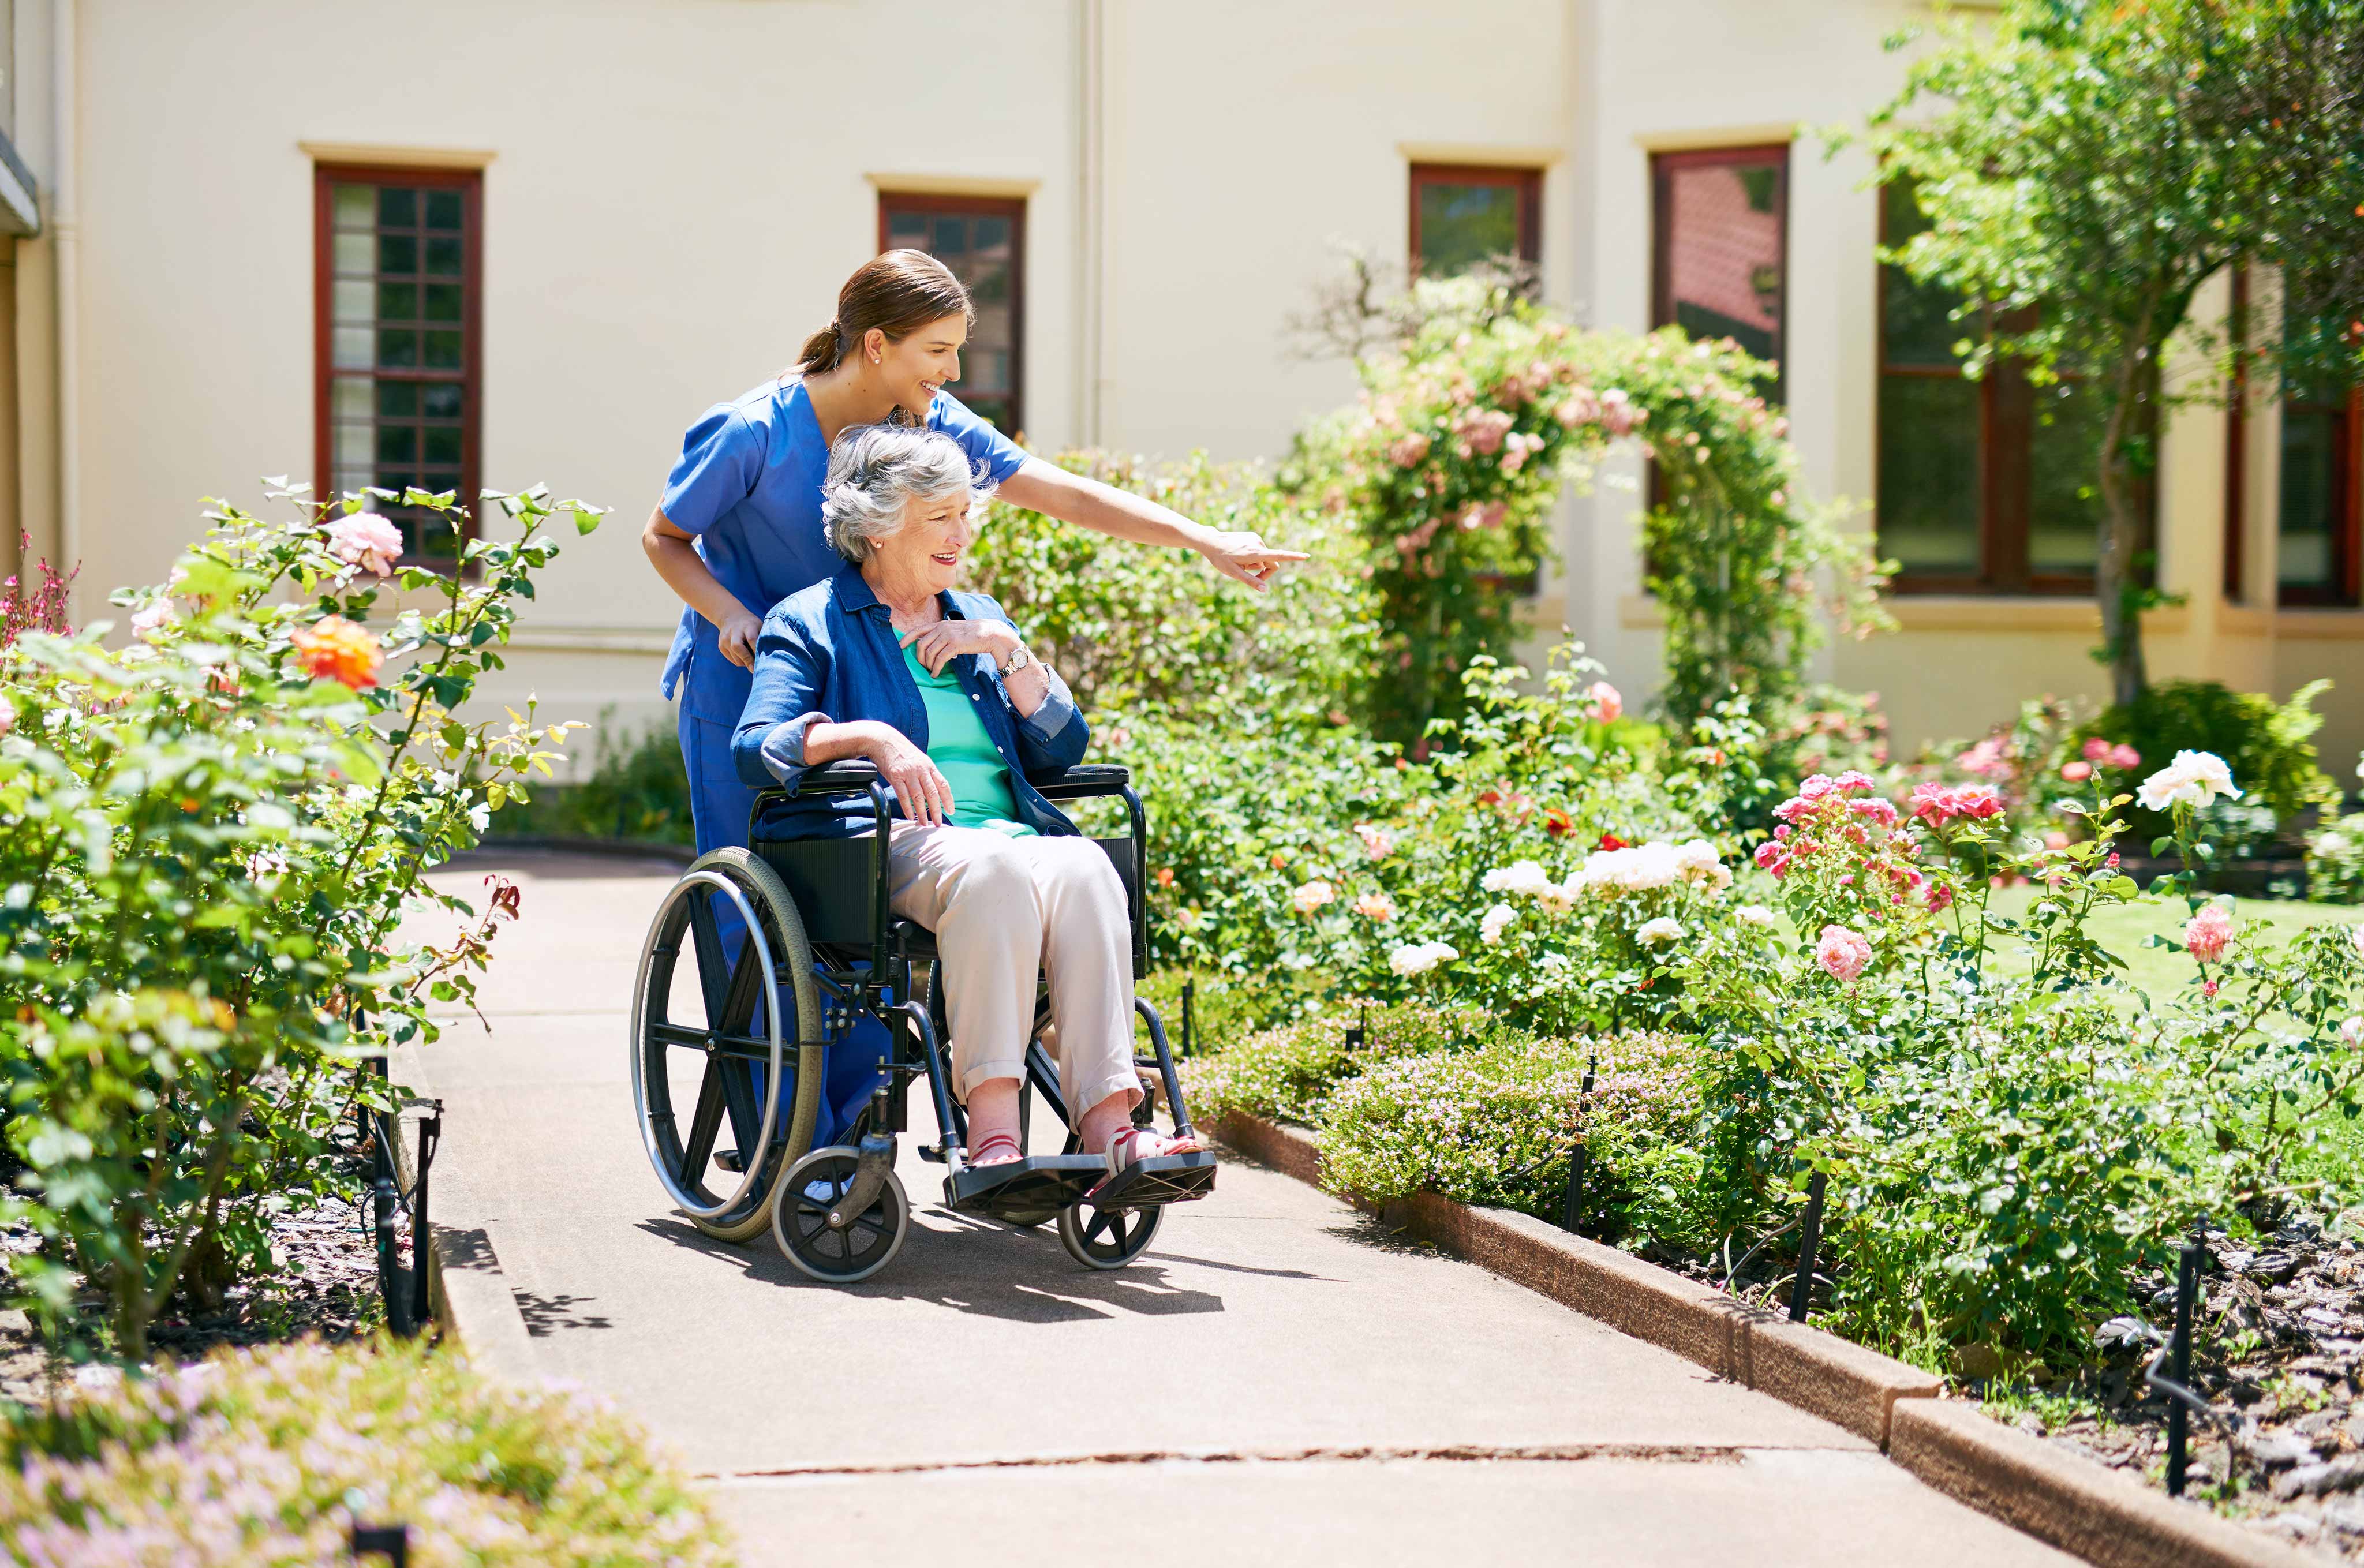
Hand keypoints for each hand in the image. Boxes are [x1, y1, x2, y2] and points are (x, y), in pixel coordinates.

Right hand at [717, 607, 762, 669]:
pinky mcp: (721, 646)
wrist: (730, 617)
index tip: (763, 661)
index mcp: (747, 625)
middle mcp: (734, 631)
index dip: (757, 650)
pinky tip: (745, 656)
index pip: (751, 638)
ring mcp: (725, 638)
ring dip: (745, 662)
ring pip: (735, 657)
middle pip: (737, 647)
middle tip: (756, 670)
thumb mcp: (759, 626)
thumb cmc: (751, 624)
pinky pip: (732, 659)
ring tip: (753, 660)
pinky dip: (740, 661)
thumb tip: (771, 657)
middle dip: (747, 660)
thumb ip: (763, 638)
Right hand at [855, 722, 954, 826]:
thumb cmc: (901, 751)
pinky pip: (903, 796)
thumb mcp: (919, 759)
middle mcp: (921, 770)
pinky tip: (910, 816)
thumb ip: (926, 773)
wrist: (883, 740)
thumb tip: (933, 791)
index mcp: (929, 766)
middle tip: (938, 823)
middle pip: (932, 794)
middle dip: (937, 810)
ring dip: (922, 813)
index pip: (943, 785)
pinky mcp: (895, 776)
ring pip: (918, 797)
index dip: (948, 799)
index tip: (951, 811)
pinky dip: (907, 808)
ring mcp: (908, 773)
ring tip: (924, 823)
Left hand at [899, 618, 1017, 675]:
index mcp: (940, 624)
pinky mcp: (955, 644)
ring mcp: (948, 635)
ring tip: (931, 671)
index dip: (906, 638)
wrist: (990, 634)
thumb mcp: (955, 631)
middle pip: (921, 644)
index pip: (918, 630)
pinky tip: (936, 674)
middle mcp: (942, 628)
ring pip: (929, 652)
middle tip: (922, 666)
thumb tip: (932, 647)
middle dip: (919, 658)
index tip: (899, 647)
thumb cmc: (973, 635)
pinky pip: (940, 659)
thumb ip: (942, 635)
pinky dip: (936, 668)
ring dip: (928, 665)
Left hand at [1200, 529, 1309, 592]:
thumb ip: (1250, 581)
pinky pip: (1259, 550)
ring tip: (1239, 561)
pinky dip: (1253, 556)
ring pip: (1264, 557)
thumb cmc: (1221, 559)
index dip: (1293, 557)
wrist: (1211, 541)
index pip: (1279, 556)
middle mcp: (1258, 543)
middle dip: (1263, 571)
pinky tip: (1238, 553)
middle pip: (1272, 562)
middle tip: (1246, 574)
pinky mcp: (1253, 536)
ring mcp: (1256, 538)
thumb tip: (1265, 590)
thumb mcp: (1234, 573)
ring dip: (1255, 563)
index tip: (1306, 556)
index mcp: (1255, 553)